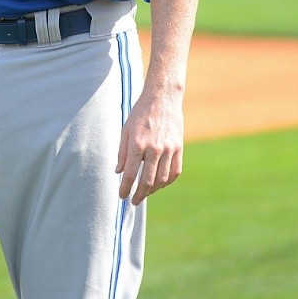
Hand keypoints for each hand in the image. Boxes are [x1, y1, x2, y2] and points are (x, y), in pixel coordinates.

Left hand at [115, 87, 183, 205]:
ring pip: (162, 179)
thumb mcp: (126, 129)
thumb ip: (122, 152)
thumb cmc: (141, 113)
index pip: (131, 173)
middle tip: (133, 201)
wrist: (162, 98)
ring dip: (153, 190)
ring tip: (145, 193)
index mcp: (138, 144)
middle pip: (147, 181)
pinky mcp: (179, 148)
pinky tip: (160, 184)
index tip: (122, 196)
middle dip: (139, 194)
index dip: (126, 188)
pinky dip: (168, 181)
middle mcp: (154, 149)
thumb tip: (119, 171)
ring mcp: (169, 149)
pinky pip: (175, 171)